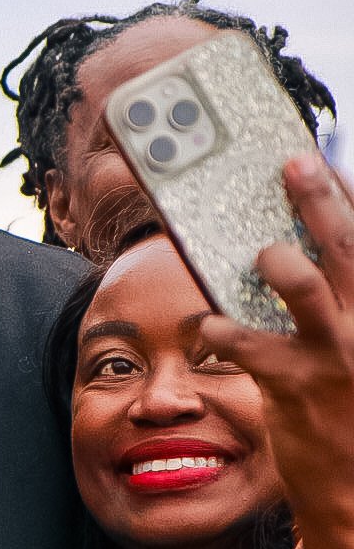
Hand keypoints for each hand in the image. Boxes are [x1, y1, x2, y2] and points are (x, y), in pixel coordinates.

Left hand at [201, 156, 353, 548]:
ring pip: (301, 283)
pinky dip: (220, 328)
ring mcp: (337, 357)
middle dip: (319, 198)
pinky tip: (209, 327)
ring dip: (273, 260)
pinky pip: (245, 341)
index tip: (331, 161)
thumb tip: (305, 254)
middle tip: (293, 162)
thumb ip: (345, 305)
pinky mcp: (293, 387)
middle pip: (347, 247)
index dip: (352, 198)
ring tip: (259, 257)